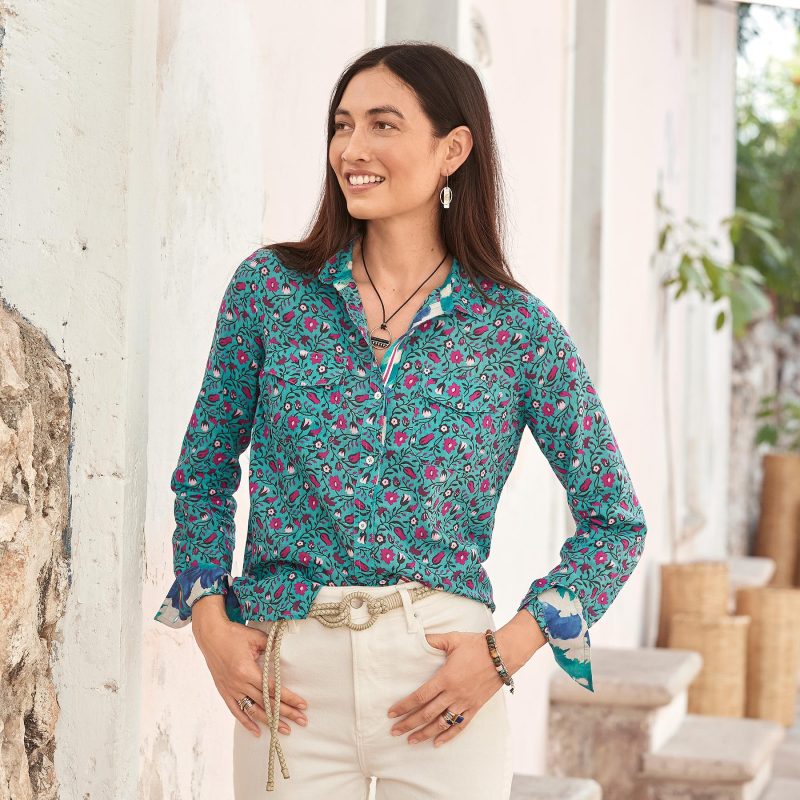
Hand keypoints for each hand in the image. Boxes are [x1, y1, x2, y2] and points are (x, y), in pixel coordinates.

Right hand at [192, 608, 308, 738]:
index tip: (303, 705)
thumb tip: (286, 656)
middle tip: (302, 721)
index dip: (289, 698)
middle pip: (266, 703)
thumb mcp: (256, 638)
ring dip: (270, 722)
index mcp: (247, 671)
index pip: (273, 689)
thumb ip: (271, 648)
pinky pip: (236, 711)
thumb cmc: (234, 634)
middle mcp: (239, 684)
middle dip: (286, 713)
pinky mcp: (224, 692)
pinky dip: (247, 723)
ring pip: (253, 711)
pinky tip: (257, 732)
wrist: (210, 635)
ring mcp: (231, 690)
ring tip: (285, 730)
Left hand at [386, 630, 507, 747]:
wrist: (502, 655)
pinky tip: (437, 743)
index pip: (420, 696)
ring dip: (425, 733)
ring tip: (411, 740)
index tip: (392, 713)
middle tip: (394, 731)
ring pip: (441, 723)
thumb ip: (434, 640)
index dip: (404, 706)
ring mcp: (464, 703)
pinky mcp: (475, 707)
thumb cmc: (476, 645)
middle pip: (427, 714)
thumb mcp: (453, 639)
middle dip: (408, 724)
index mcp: (445, 678)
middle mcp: (453, 694)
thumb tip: (417, 637)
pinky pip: (460, 725)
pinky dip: (448, 736)